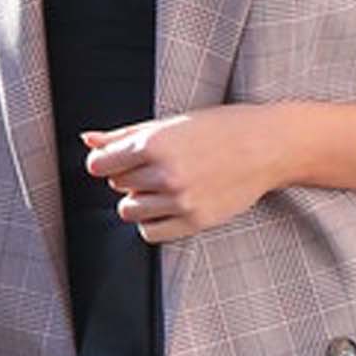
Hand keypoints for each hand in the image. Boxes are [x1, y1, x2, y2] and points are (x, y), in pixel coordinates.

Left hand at [80, 106, 289, 241]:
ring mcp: (180, 200)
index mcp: (156, 143)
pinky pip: (149, 233)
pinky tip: (168, 204)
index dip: (105, 161)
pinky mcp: (194, 221)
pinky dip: (152, 221)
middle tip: (156, 165)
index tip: (117, 159)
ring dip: (139, 199)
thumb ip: (125, 134)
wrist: (268, 147)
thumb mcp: (172, 123)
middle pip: (116, 186)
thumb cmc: (222, 128)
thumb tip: (87, 140)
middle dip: (128, 176)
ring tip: (164, 185)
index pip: (100, 165)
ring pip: (129, 211)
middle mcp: (165, 173)